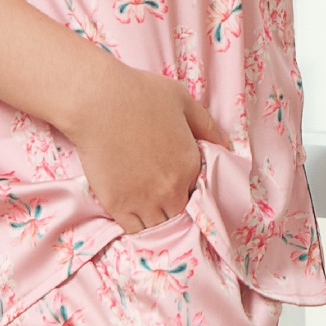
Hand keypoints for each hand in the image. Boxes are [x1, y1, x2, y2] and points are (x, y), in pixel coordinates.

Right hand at [64, 60, 232, 234]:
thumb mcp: (184, 101)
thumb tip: (227, 146)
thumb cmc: (140, 94)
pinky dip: (138, 229)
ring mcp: (144, 199)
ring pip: (161, 228)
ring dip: (160, 223)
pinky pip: (135, 231)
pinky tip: (136, 219)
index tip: (179, 183)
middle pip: (182, 215)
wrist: (98, 102)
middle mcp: (171, 188)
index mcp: (190, 164)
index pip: (199, 192)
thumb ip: (208, 126)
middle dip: (177, 210)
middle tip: (165, 201)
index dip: (190, 189)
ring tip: (152, 212)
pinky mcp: (118, 205)